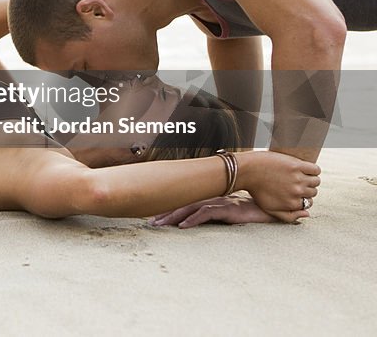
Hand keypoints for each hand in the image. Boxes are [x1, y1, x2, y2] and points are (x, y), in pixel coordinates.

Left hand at [149, 194, 308, 227]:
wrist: (273, 203)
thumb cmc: (252, 208)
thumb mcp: (230, 211)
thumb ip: (216, 212)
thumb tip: (199, 220)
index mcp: (210, 197)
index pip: (185, 202)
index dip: (169, 208)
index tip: (155, 216)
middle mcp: (211, 197)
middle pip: (183, 204)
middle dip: (165, 212)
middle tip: (150, 222)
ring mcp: (219, 202)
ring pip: (190, 207)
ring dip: (173, 216)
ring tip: (160, 224)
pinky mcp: (228, 208)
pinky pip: (207, 213)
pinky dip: (193, 219)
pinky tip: (183, 226)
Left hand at [239, 151, 320, 222]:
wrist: (246, 171)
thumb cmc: (256, 190)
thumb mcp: (270, 210)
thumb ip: (289, 216)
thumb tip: (308, 214)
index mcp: (292, 204)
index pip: (308, 203)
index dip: (302, 197)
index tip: (294, 191)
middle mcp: (297, 192)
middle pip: (313, 192)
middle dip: (306, 189)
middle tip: (295, 183)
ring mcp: (298, 178)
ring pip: (316, 181)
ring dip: (310, 179)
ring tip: (299, 176)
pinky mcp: (297, 165)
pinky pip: (315, 169)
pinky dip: (314, 170)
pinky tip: (305, 169)